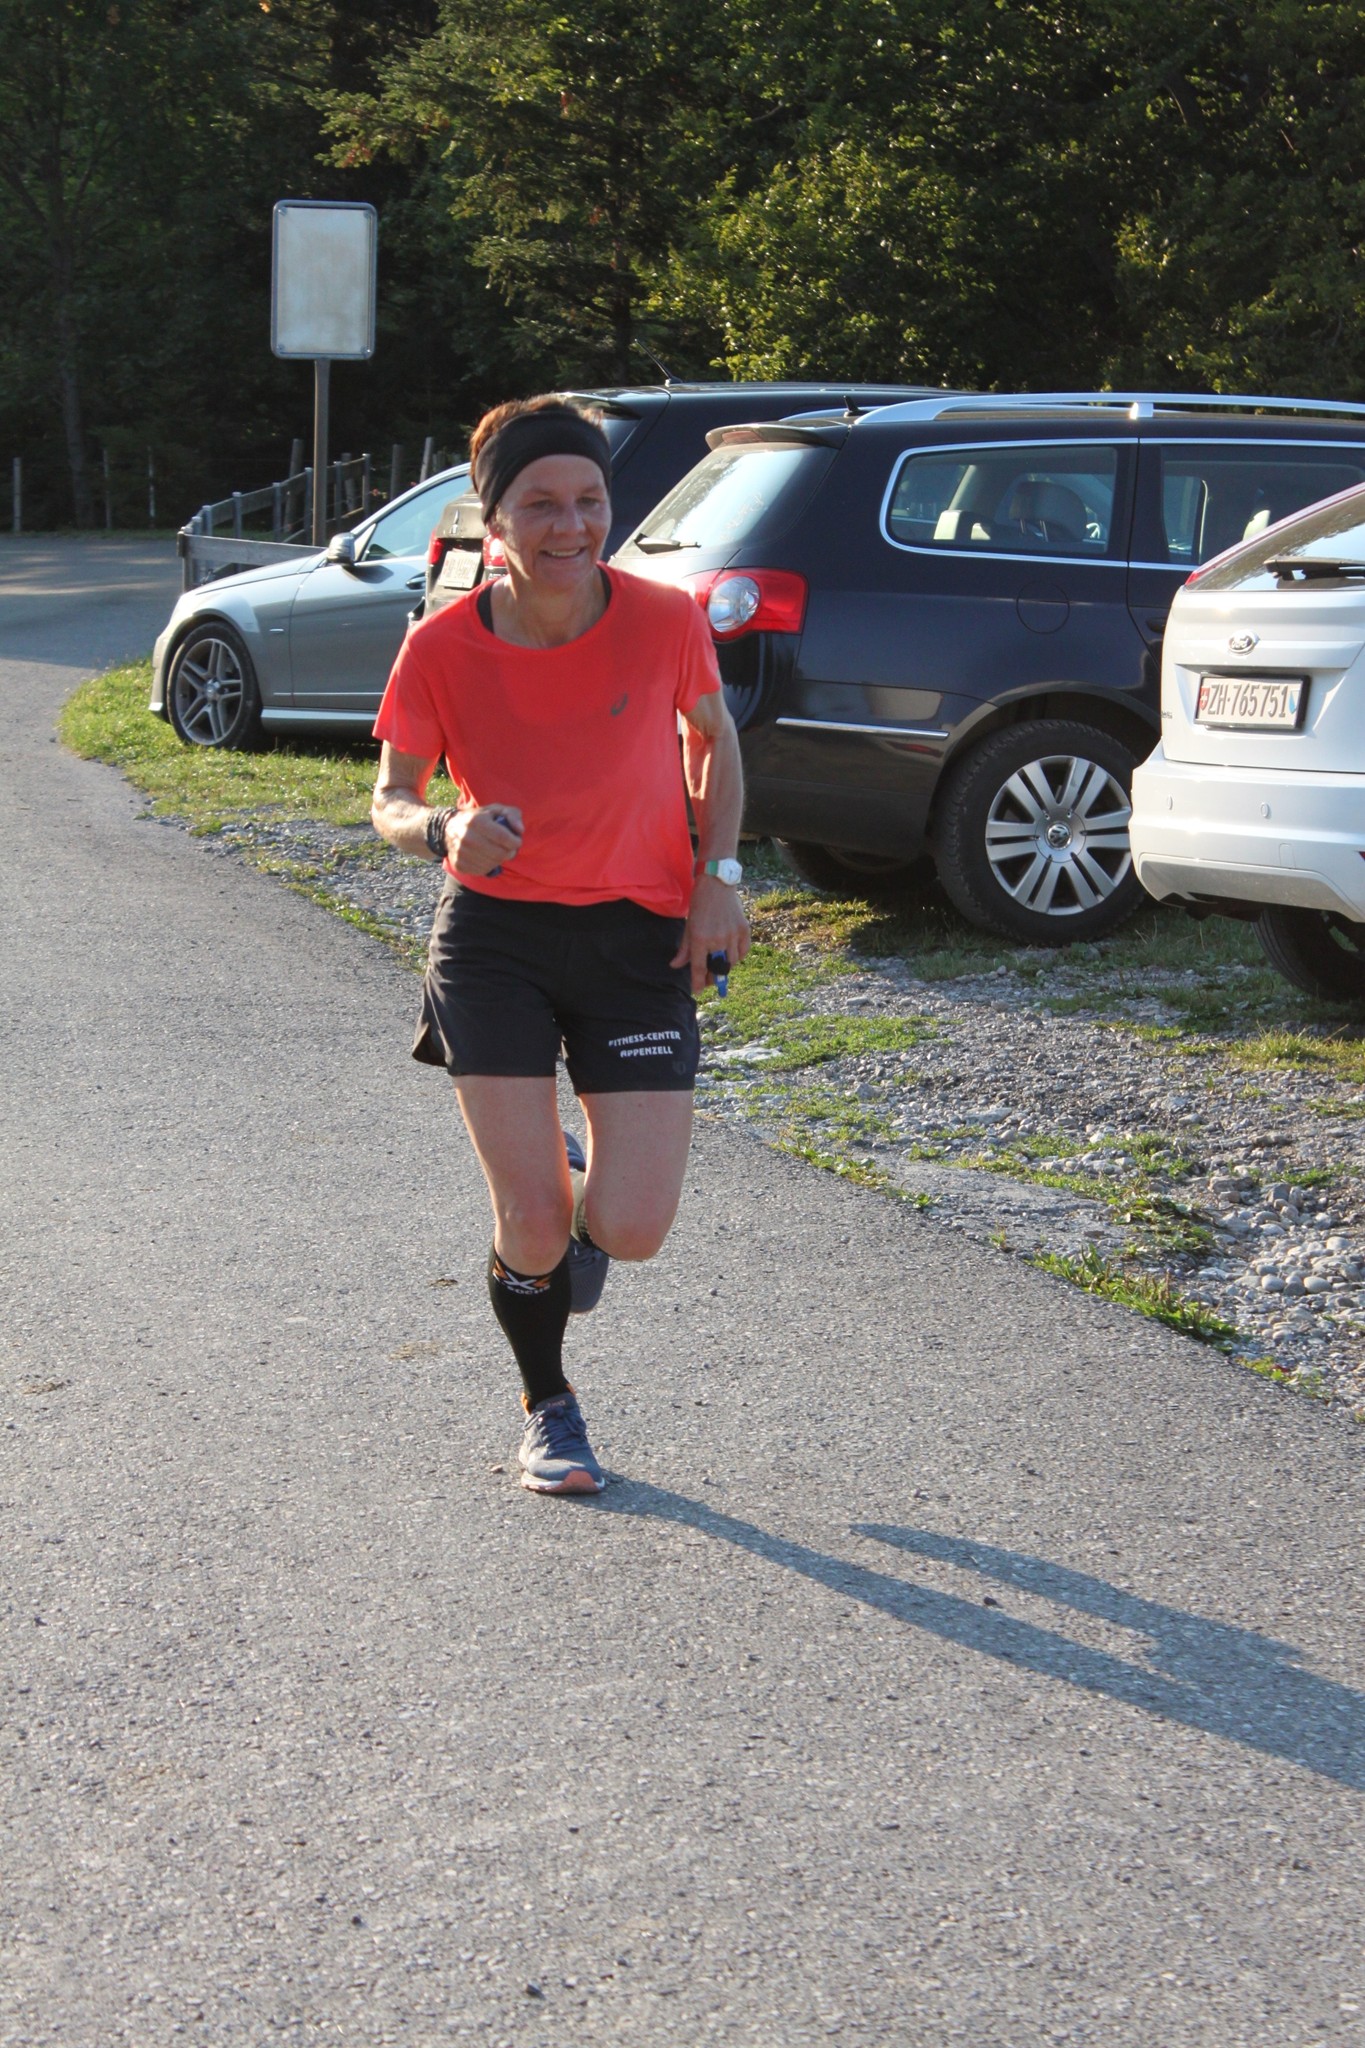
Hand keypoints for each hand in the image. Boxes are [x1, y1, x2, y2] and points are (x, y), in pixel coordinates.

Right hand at [446, 804, 522, 876]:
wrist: (450, 828)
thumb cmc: (480, 818)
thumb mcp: (496, 810)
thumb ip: (512, 815)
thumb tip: (520, 830)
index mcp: (476, 821)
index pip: (503, 837)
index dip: (515, 842)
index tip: (517, 841)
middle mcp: (466, 837)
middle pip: (499, 853)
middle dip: (510, 852)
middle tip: (510, 849)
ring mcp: (461, 852)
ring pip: (492, 864)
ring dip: (500, 859)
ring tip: (499, 851)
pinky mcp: (459, 864)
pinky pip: (483, 870)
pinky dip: (490, 865)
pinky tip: (488, 857)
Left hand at [671, 874, 750, 993]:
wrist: (717, 883)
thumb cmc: (700, 904)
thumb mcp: (688, 926)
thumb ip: (684, 949)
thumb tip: (675, 966)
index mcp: (700, 939)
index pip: (699, 969)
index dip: (698, 983)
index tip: (698, 991)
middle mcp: (717, 939)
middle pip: (718, 969)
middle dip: (713, 978)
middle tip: (709, 980)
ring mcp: (732, 935)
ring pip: (732, 962)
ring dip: (725, 967)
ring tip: (719, 964)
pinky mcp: (744, 930)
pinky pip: (743, 952)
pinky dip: (738, 956)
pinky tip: (731, 954)